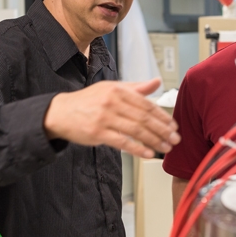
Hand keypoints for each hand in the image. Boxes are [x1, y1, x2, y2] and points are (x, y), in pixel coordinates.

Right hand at [44, 78, 179, 157]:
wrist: (61, 112)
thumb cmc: (88, 101)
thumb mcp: (112, 88)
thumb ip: (136, 88)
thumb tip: (157, 82)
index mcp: (118, 90)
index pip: (146, 104)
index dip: (162, 116)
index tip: (173, 125)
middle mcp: (112, 102)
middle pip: (144, 118)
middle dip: (162, 130)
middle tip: (175, 139)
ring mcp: (104, 117)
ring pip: (136, 130)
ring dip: (154, 140)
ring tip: (166, 148)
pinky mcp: (97, 133)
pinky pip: (122, 142)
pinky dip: (138, 149)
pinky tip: (149, 154)